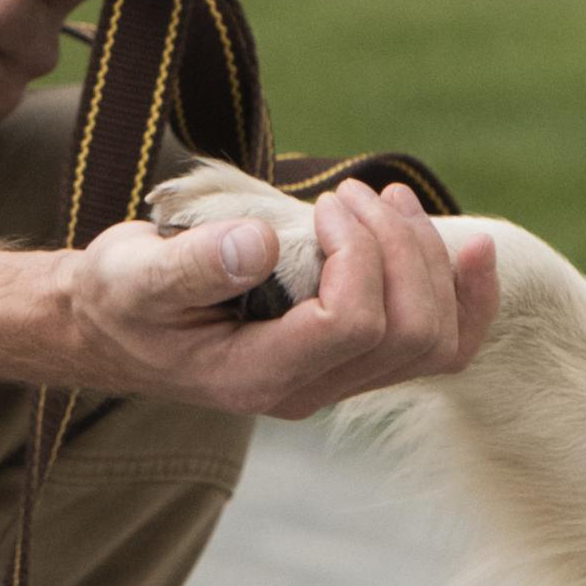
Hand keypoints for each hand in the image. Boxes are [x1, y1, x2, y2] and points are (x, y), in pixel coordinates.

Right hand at [61, 173, 498, 417]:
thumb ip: (193, 264)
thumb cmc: (120, 295)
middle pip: (409, 336)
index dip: (359, 255)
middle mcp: (308, 390)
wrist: (114, 324)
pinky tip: (471, 249)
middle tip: (355, 195)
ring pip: (435, 344)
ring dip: (430, 262)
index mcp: (259, 374)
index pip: (353, 324)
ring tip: (389, 200)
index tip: (325, 205)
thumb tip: (262, 242)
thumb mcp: (134, 273)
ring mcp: (336, 381)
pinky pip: (438, 347)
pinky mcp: (351, 358)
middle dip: (400, 251)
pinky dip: (465, 298)